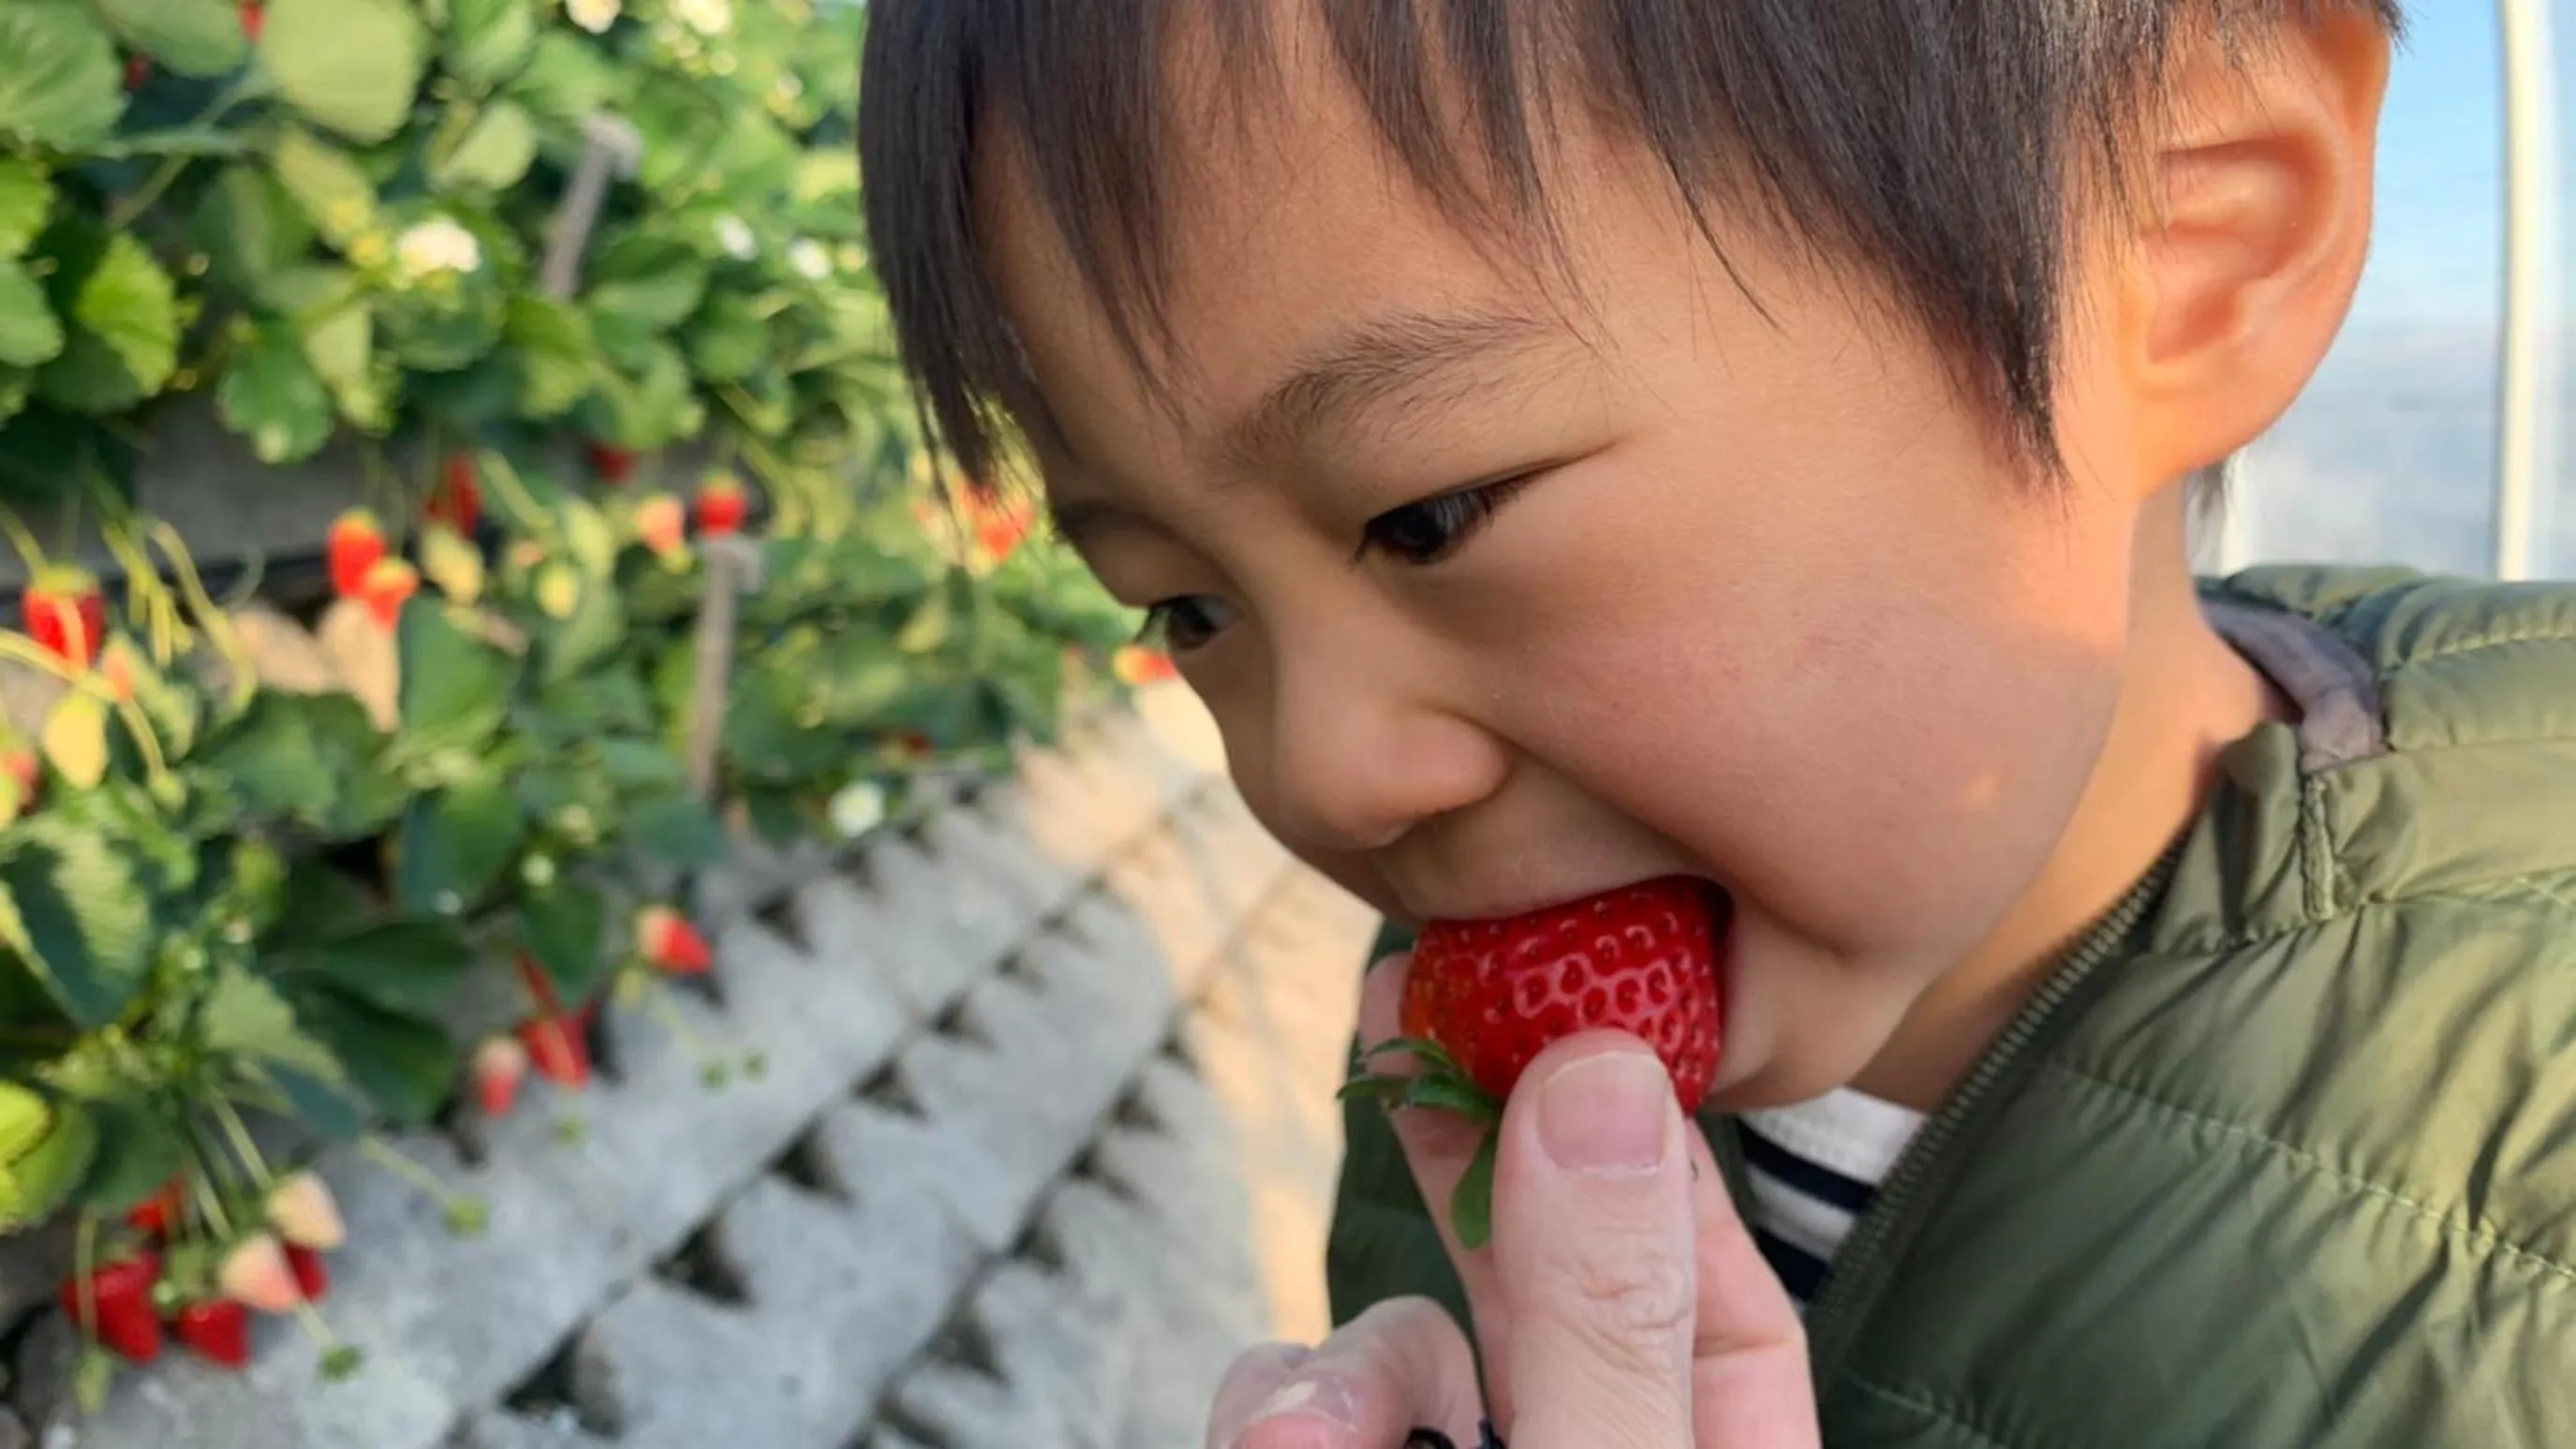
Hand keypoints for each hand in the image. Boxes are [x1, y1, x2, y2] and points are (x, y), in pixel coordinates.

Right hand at [1207, 955, 1818, 1447]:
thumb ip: (1598, 1316)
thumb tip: (1599, 1073)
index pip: (1733, 1315)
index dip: (1661, 1161)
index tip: (1581, 1022)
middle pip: (1548, 1285)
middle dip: (1472, 1156)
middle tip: (1400, 997)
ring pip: (1398, 1346)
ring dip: (1344, 1372)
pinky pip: (1293, 1408)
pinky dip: (1272, 1415)